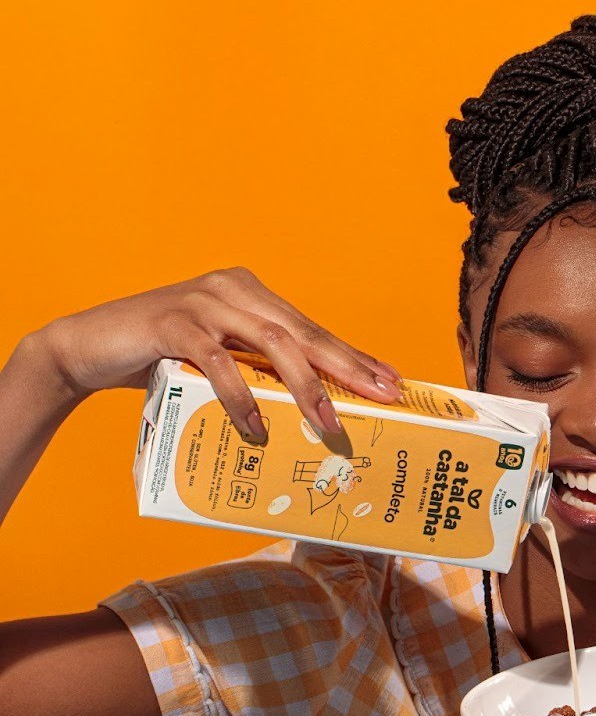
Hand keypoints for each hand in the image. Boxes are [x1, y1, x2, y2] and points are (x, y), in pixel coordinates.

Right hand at [38, 267, 401, 442]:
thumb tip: (303, 412)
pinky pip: (218, 361)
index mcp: (250, 293)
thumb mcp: (215, 360)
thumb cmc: (158, 359)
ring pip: (271, 343)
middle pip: (303, 332)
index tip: (389, 380)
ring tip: (329, 424)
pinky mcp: (173, 322)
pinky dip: (241, 397)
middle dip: (347, 367)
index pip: (311, 328)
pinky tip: (257, 427)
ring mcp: (204, 301)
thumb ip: (251, 370)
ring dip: (305, 386)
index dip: (351, 355)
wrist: (86, 347)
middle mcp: (234, 288)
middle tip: (382, 396)